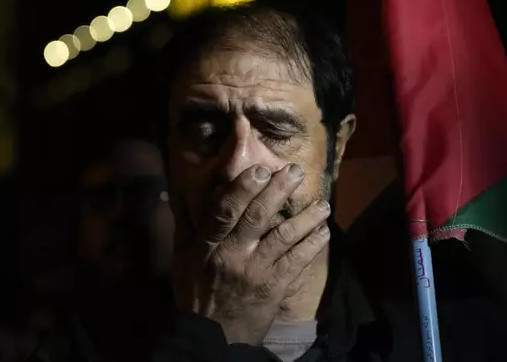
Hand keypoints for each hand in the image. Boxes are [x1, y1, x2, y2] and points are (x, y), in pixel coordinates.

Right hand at [172, 163, 330, 344]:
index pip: (224, 211)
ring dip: (305, 218)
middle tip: (295, 171)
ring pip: (283, 237)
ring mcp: (256, 271)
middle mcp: (232, 255)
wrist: (213, 337)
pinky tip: (324, 232)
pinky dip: (312, 245)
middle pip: (257, 217)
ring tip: (322, 204)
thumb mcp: (182, 260)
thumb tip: (183, 192)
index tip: (259, 168)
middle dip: (278, 191)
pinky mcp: (274, 286)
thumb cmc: (196, 294)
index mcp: (207, 246)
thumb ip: (186, 226)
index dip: (242, 188)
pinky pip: (296, 261)